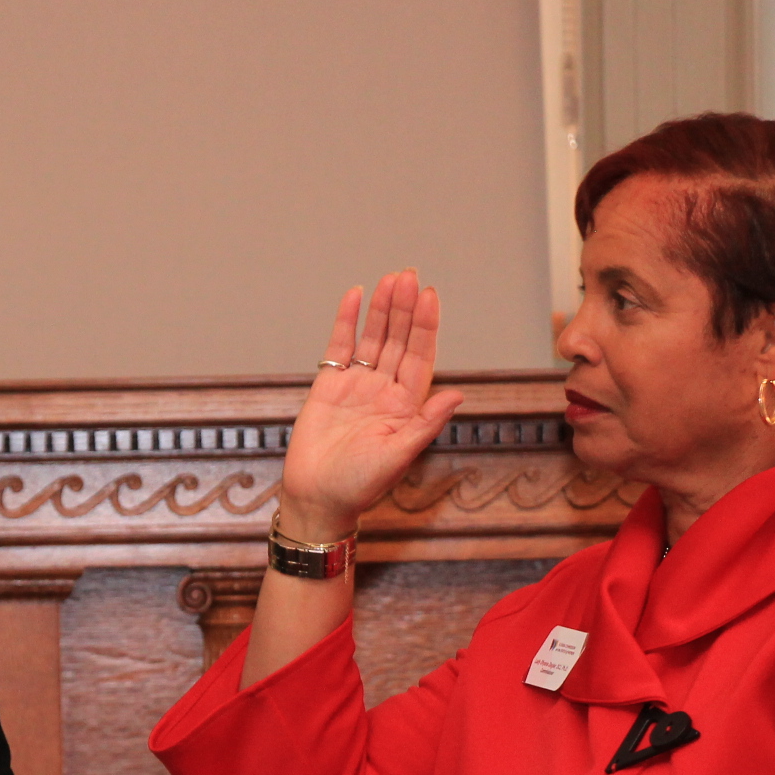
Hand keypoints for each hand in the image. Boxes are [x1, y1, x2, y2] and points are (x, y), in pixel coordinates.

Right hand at [278, 271, 463, 540]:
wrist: (316, 498)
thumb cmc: (359, 485)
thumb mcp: (398, 456)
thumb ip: (426, 423)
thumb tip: (457, 395)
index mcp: (407, 406)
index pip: (421, 357)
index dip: (425, 327)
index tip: (429, 297)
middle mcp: (385, 390)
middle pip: (399, 340)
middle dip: (405, 309)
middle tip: (409, 276)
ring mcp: (357, 385)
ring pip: (374, 338)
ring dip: (382, 309)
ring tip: (391, 279)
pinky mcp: (329, 385)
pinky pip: (339, 346)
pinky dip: (346, 321)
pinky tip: (355, 296)